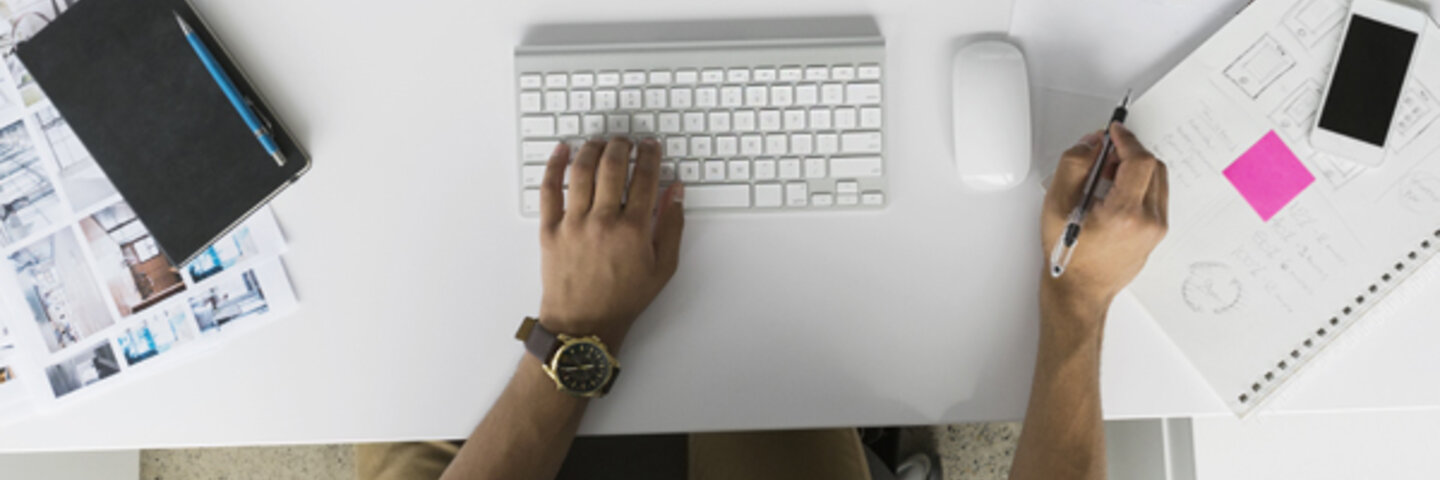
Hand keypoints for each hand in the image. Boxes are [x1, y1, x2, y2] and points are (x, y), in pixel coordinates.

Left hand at [537, 137, 684, 349]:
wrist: (583, 323)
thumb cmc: (623, 299)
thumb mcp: (662, 267)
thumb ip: (672, 226)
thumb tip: (676, 193)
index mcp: (634, 230)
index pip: (645, 178)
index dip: (650, 155)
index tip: (651, 146)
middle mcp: (603, 221)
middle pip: (613, 167)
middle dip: (622, 146)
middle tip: (626, 141)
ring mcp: (574, 223)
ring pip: (582, 171)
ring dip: (593, 149)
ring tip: (600, 142)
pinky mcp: (550, 229)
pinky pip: (549, 189)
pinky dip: (554, 165)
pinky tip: (561, 151)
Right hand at [1041, 123, 1167, 309]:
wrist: (1079, 291)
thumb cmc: (1068, 255)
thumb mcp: (1056, 204)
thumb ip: (1073, 165)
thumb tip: (1092, 144)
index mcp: (1125, 213)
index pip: (1140, 160)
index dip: (1126, 139)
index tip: (1114, 131)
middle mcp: (1148, 221)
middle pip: (1152, 166)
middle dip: (1130, 153)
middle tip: (1105, 154)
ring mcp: (1156, 229)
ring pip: (1157, 180)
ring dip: (1135, 168)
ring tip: (1107, 175)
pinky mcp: (1157, 233)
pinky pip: (1156, 196)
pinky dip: (1139, 184)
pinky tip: (1114, 192)